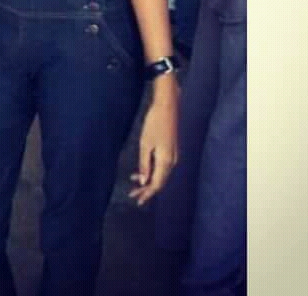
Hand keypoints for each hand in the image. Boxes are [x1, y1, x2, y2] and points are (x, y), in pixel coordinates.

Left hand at [129, 76, 178, 205]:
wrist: (167, 107)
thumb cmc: (154, 123)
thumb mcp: (145, 144)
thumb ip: (144, 164)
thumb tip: (143, 181)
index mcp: (166, 161)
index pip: (157, 184)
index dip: (147, 193)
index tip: (137, 199)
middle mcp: (172, 162)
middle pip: (160, 181)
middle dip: (147, 189)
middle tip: (133, 194)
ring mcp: (173, 156)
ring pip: (161, 174)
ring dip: (149, 180)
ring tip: (134, 184)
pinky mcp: (171, 150)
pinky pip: (162, 167)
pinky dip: (152, 171)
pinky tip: (142, 171)